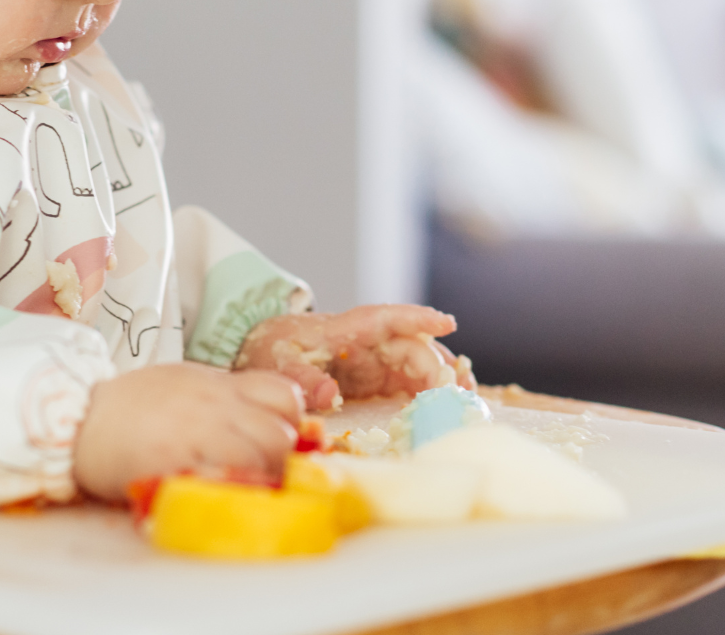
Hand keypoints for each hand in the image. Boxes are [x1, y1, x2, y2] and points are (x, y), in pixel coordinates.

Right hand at [71, 363, 302, 502]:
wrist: (78, 417)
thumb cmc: (130, 406)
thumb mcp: (183, 385)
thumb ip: (221, 400)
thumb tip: (256, 423)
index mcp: (219, 383)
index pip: (284, 394)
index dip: (288, 423)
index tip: (273, 440)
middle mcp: (216, 403)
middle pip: (280, 435)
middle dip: (278, 461)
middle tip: (259, 476)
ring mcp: (198, 430)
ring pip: (263, 458)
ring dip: (259, 480)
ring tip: (237, 490)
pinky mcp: (177, 460)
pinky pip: (225, 478)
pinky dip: (229, 492)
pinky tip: (215, 495)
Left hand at [235, 305, 476, 411]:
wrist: (259, 349)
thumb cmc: (269, 349)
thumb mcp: (278, 364)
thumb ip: (302, 378)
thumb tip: (327, 395)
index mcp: (346, 328)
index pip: (387, 318)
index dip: (417, 319)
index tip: (447, 323)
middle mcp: (367, 340)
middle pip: (410, 346)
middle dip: (438, 365)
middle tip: (460, 391)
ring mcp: (374, 358)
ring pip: (417, 361)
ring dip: (441, 377)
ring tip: (465, 398)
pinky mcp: (375, 377)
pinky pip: (409, 380)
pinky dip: (429, 391)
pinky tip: (445, 406)